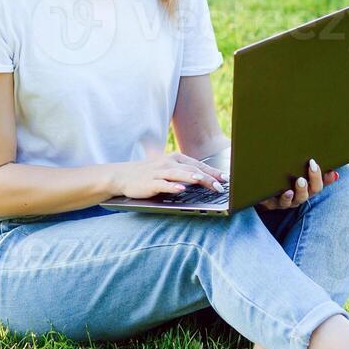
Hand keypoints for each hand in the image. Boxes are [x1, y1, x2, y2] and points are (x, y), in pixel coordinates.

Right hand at [111, 147, 227, 199]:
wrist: (121, 175)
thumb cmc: (148, 173)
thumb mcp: (167, 169)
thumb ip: (184, 172)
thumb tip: (206, 180)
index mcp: (176, 158)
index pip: (198, 165)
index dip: (212, 172)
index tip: (226, 178)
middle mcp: (169, 163)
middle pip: (192, 170)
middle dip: (208, 178)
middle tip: (221, 185)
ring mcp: (159, 172)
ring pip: (179, 174)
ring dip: (193, 178)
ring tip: (205, 182)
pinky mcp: (150, 183)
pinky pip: (163, 184)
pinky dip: (173, 186)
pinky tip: (181, 189)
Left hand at [257, 157, 338, 209]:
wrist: (254, 189)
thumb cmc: (276, 177)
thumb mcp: (291, 168)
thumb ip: (306, 164)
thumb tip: (324, 160)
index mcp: (306, 186)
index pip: (322, 181)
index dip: (328, 178)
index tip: (331, 170)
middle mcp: (299, 194)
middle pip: (313, 190)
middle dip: (314, 179)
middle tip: (312, 166)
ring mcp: (287, 200)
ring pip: (298, 199)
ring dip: (301, 190)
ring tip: (301, 180)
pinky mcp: (272, 203)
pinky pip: (280, 203)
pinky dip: (285, 198)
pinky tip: (286, 192)